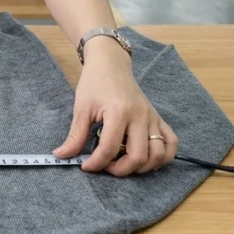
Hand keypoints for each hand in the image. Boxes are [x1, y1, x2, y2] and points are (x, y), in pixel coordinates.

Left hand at [53, 39, 177, 175]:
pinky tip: (146, 159)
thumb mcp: (81, 108)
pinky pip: (171, 142)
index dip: (96, 163)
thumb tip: (62, 155)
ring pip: (158, 154)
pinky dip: (163, 156)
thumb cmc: (94, 83)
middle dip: (120, 170)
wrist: (110, 63)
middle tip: (105, 166)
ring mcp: (152, 117)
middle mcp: (140, 116)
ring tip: (124, 163)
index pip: (110, 148)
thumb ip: (75, 135)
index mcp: (119, 112)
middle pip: (138, 156)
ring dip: (142, 167)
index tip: (86, 166)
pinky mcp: (158, 118)